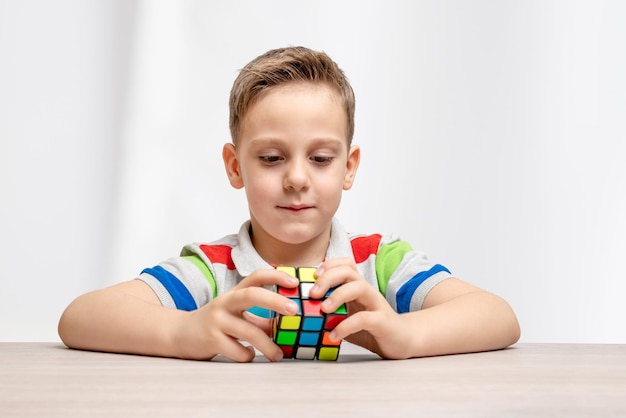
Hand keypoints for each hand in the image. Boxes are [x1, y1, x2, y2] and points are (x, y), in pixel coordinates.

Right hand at [173, 268, 298, 361]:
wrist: (179, 334)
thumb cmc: (216, 324)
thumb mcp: (237, 315)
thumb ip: (261, 318)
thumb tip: (290, 325)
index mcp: (234, 293)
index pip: (256, 277)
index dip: (276, 276)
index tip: (294, 282)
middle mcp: (225, 302)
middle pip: (252, 295)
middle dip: (275, 301)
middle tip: (294, 310)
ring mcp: (217, 320)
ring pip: (249, 332)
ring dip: (268, 346)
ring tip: (278, 355)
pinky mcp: (212, 340)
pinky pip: (238, 351)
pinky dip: (248, 356)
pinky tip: (247, 355)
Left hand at [310, 258, 415, 358]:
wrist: (403, 341)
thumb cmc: (372, 328)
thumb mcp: (347, 317)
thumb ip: (331, 313)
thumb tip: (304, 312)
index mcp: (357, 288)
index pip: (345, 264)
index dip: (328, 265)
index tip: (313, 277)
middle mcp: (367, 291)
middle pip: (349, 272)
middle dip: (328, 278)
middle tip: (313, 293)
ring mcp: (376, 304)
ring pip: (359, 287)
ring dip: (338, 295)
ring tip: (324, 309)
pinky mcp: (382, 321)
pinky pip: (364, 318)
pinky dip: (346, 326)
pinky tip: (334, 335)